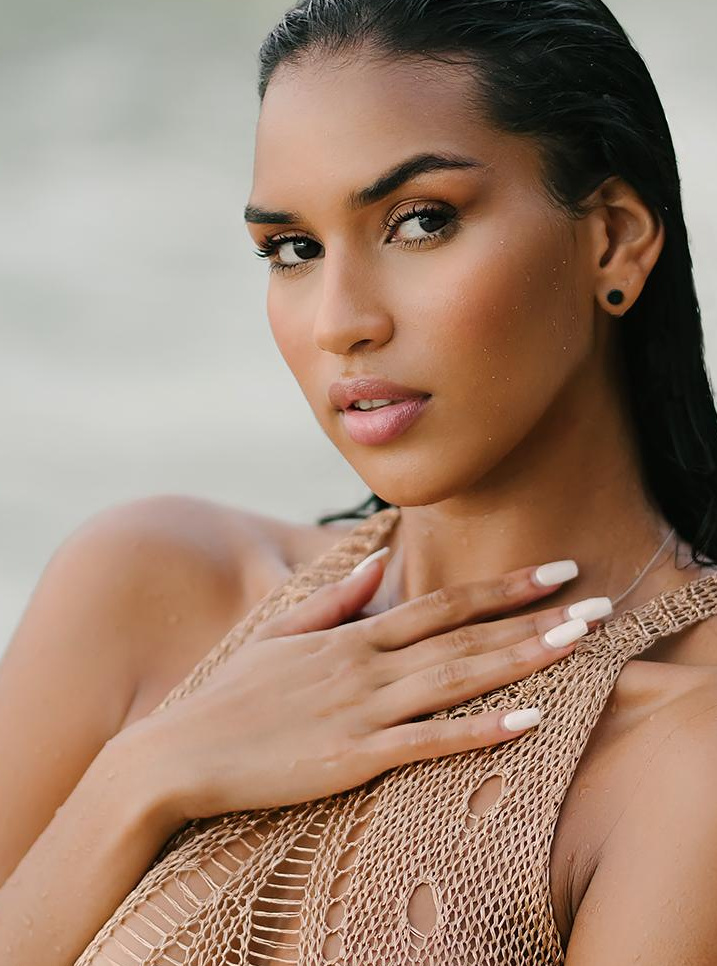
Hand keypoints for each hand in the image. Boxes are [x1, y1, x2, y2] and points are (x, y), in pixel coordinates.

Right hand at [137, 552, 606, 820]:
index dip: (501, 588)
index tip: (552, 572)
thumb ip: (334, 598)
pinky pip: (428, 741)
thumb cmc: (233, 695)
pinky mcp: (353, 758)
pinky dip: (479, 729)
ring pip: (457, 679)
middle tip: (596, 605)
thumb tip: (377, 562)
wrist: (182, 752)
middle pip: (464, 636)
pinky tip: (526, 719)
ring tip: (577, 645)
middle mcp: (366, 664)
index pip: (441, 603)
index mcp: (353, 634)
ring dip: (522, 660)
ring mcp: (362, 710)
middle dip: (535, 618)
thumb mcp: (279, 632)